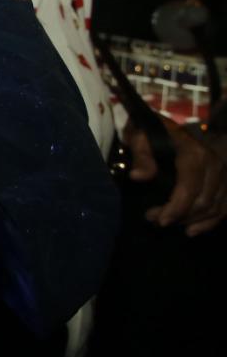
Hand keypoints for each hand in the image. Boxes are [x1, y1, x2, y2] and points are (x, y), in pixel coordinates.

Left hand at [126, 118, 226, 235]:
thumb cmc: (153, 132)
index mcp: (194, 153)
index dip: (176, 207)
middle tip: (154, 220)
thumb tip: (137, 177)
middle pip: (203, 200)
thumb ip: (141, 156)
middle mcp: (214, 164)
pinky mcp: (226, 181)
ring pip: (214, 206)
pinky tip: (191, 230)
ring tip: (167, 223)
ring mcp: (223, 173)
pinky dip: (210, 222)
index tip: (159, 220)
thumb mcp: (141, 137)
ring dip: (191, 220)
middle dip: (179, 216)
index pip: (190, 187)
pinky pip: (224, 206)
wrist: (170, 125)